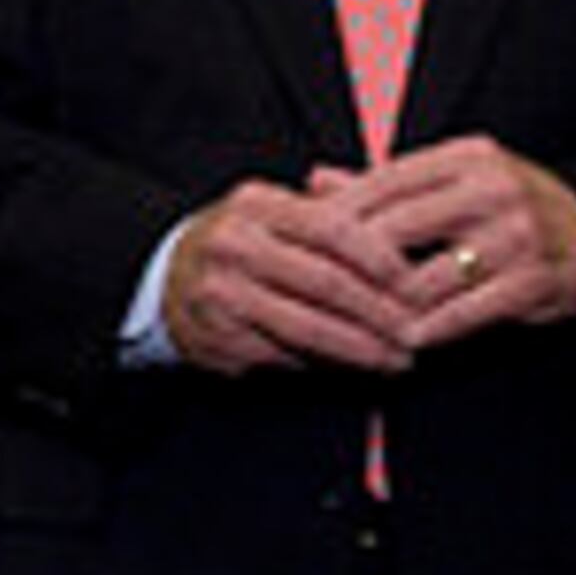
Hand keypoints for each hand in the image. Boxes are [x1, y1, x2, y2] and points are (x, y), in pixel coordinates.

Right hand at [160, 173, 423, 375]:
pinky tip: (356, 368)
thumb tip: (399, 233)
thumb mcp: (271, 208)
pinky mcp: (220, 339)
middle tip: (414, 330)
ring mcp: (223, 296)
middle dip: (378, 312)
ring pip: (306, 328)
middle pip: (324, 281)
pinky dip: (326, 364)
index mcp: (257, 206)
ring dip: (359, 348)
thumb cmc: (238, 239)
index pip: (330, 227)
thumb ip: (328, 212)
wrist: (161, 275)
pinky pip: (285, 356)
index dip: (377, 255)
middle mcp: (236, 246)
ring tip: (396, 358)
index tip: (412, 278)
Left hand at [324, 136, 575, 350]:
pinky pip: (466, 312)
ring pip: (427, 277)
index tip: (307, 238)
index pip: (385, 180)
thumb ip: (387, 184)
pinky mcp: (532, 283)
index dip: (340, 213)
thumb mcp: (457, 181)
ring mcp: (516, 237)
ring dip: (389, 306)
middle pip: (397, 227)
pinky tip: (408, 340)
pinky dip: (431, 329)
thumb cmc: (510, 208)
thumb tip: (315, 180)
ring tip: (362, 322)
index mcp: (469, 157)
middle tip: (324, 288)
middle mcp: (492, 190)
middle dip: (356, 264)